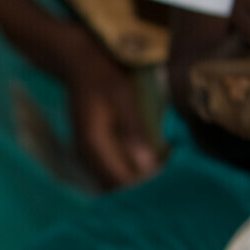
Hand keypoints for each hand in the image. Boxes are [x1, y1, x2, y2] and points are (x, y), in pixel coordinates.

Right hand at [65, 46, 158, 188]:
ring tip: (160, 172)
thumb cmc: (104, 76)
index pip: (119, 179)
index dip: (144, 185)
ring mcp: (86, 153)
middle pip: (114, 185)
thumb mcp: (123, 97)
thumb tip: (146, 165)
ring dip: (133, 179)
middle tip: (169, 178)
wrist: (79, 64)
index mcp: (94, 144)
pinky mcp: (91, 149)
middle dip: (140, 185)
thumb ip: (133, 131)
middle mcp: (86, 155)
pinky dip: (126, 170)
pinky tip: (145, 162)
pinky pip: (108, 170)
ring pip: (110, 180)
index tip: (170, 179)